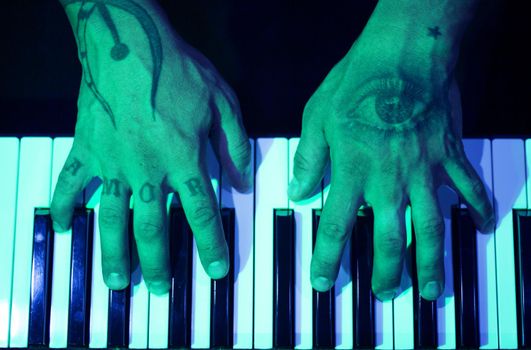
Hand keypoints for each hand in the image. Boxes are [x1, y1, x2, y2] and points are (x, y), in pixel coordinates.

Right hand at [51, 16, 250, 293]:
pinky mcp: (87, 149)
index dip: (212, 244)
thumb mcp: (222, 101)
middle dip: (159, 263)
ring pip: (113, 218)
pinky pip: (72, 183)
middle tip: (162, 290)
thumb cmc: (177, 69)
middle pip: (153, 228)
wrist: (129, 41)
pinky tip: (64, 227)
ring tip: (117, 281)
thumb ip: (234, 144)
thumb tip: (242, 180)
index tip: (216, 270)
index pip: (202, 213)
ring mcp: (113, 162)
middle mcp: (148, 169)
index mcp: (183, 158)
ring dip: (114, 253)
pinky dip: (65, 206)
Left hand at [289, 33, 493, 299]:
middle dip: (386, 272)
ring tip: (430, 288)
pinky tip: (483, 224)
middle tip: (385, 294)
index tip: (322, 281)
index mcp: (353, 171)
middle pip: (389, 238)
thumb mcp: (317, 117)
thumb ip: (309, 158)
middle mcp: (389, 179)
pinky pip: (468, 186)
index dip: (327, 258)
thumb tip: (298, 191)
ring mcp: (423, 170)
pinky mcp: (448, 155)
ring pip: (430, 226)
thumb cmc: (357, 82)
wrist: (402, 55)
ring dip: (430, 261)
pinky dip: (478, 207)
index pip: (336, 226)